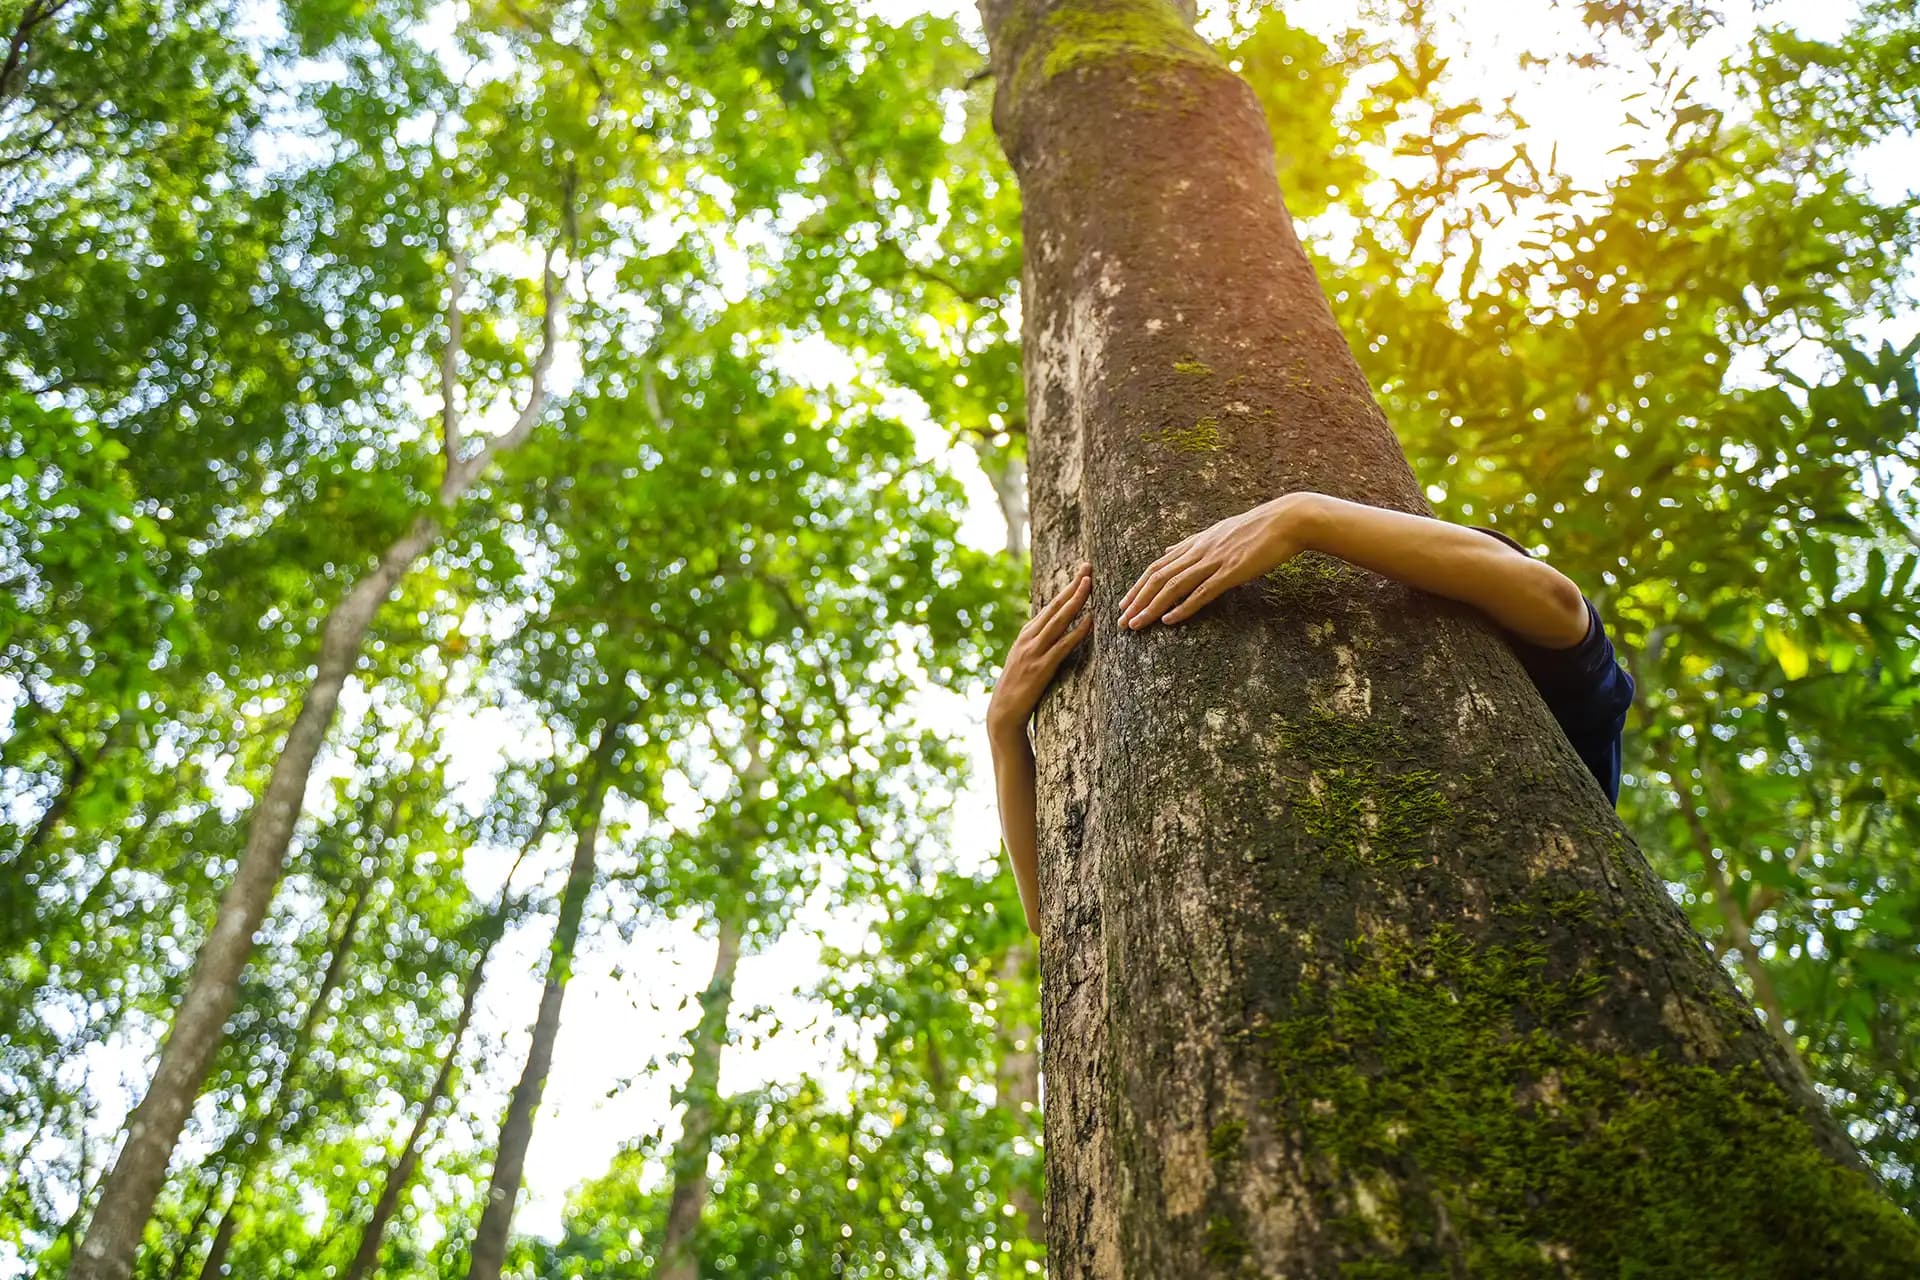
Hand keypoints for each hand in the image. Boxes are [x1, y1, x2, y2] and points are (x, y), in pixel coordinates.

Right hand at [987, 562, 1093, 739]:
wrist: (1003, 713)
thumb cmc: (1017, 689)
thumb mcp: (1024, 661)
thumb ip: (1038, 646)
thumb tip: (1054, 634)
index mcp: (1025, 635)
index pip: (1049, 606)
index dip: (1066, 589)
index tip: (1081, 574)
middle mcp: (1028, 639)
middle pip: (1055, 606)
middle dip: (1073, 586)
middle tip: (1088, 567)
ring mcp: (1034, 652)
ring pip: (1059, 620)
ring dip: (1075, 601)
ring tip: (1089, 584)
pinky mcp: (1041, 668)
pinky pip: (1063, 645)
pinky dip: (1078, 631)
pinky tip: (1090, 621)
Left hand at [1117, 494, 1317, 629]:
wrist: (1288, 520)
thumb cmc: (1258, 528)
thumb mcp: (1219, 531)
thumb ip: (1192, 543)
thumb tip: (1168, 551)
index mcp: (1196, 543)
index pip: (1158, 566)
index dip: (1138, 586)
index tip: (1125, 603)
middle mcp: (1199, 551)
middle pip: (1158, 577)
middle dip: (1136, 600)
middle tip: (1120, 621)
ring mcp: (1214, 561)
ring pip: (1173, 586)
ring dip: (1151, 607)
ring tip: (1135, 625)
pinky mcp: (1231, 572)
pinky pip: (1202, 592)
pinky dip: (1183, 607)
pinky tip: (1169, 620)